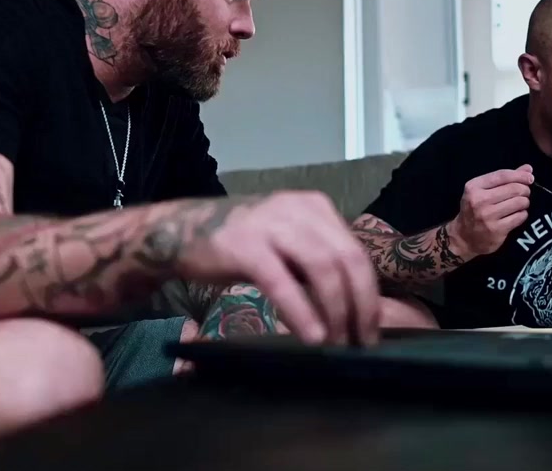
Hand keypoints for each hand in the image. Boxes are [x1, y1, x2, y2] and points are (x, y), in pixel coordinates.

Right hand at [172, 191, 381, 346]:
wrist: (180, 231)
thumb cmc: (238, 242)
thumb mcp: (286, 243)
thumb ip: (316, 263)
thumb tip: (351, 306)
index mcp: (315, 207)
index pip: (356, 252)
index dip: (369, 293)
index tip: (371, 329)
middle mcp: (299, 210)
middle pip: (348, 259)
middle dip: (361, 305)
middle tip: (362, 342)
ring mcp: (272, 225)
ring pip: (323, 269)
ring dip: (337, 311)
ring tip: (338, 343)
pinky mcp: (246, 247)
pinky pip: (283, 283)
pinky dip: (302, 312)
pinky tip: (312, 336)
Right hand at [450, 165, 533, 256]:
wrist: (464, 238)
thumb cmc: (474, 210)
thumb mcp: (482, 191)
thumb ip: (504, 178)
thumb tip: (528, 169)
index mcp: (473, 187)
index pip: (502, 175)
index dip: (520, 175)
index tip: (530, 178)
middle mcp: (479, 200)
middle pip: (514, 188)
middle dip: (524, 190)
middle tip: (524, 194)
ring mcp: (488, 216)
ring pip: (519, 202)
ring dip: (524, 202)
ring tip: (519, 205)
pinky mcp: (497, 230)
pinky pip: (520, 216)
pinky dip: (522, 214)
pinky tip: (516, 215)